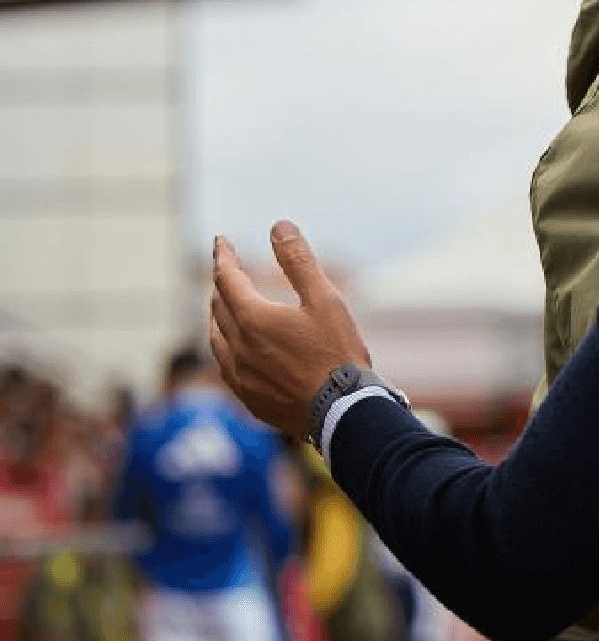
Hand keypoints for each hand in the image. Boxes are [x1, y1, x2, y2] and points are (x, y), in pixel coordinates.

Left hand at [209, 221, 371, 439]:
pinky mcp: (246, 397)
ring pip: (215, 338)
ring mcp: (239, 376)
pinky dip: (225, 346)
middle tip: (228, 270)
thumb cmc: (337, 353)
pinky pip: (225, 365)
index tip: (221, 241)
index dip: (223, 256)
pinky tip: (237, 349)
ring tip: (226, 306)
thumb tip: (279, 227)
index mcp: (253, 318)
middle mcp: (237, 347)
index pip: (226, 278)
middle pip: (217, 306)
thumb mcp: (325, 299)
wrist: (341, 412)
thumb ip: (299, 262)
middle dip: (222, 284)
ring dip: (218, 316)